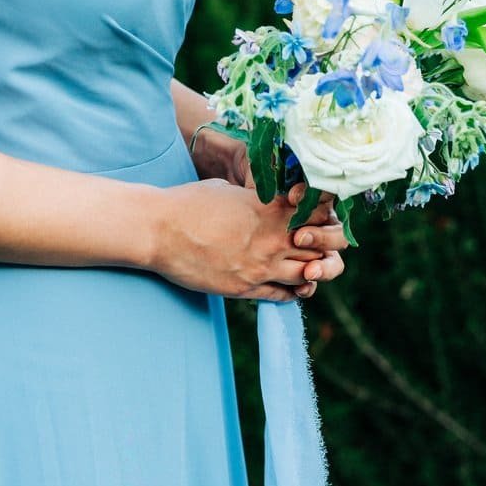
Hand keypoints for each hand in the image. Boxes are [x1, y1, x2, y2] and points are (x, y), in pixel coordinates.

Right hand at [153, 176, 348, 300]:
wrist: (159, 230)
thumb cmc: (190, 203)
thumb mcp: (228, 190)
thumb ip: (255, 199)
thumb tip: (264, 203)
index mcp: (270, 210)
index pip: (319, 213)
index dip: (324, 215)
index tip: (317, 217)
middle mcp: (272, 239)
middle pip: (323, 248)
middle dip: (326, 246)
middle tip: (317, 245)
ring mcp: (261, 267)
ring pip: (308, 275)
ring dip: (311, 271)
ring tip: (305, 266)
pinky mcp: (245, 289)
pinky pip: (284, 295)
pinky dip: (293, 291)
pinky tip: (290, 285)